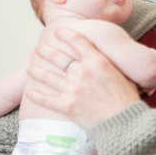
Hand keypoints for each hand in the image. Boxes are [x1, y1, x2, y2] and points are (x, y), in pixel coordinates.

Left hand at [26, 27, 140, 130]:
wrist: (123, 122)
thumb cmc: (126, 100)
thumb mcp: (123, 75)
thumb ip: (112, 67)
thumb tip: (109, 62)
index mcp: (98, 62)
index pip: (78, 41)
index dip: (65, 34)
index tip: (58, 32)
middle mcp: (82, 72)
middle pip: (57, 57)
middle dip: (45, 51)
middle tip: (39, 49)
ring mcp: (72, 89)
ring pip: (47, 76)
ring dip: (36, 72)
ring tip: (31, 69)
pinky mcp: (66, 106)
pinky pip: (45, 99)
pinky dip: (35, 95)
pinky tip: (29, 92)